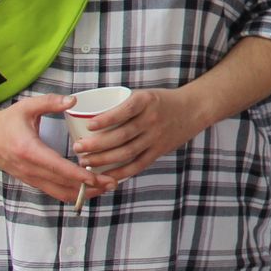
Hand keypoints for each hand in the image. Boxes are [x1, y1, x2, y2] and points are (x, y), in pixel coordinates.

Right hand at [0, 93, 113, 204]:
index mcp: (29, 151)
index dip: (78, 176)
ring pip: (59, 192)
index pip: (58, 168)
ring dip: (83, 194)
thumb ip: (50, 102)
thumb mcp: (27, 106)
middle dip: (89, 187)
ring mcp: (30, 178)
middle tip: (112, 183)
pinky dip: (72, 192)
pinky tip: (88, 188)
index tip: (97, 178)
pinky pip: (54, 191)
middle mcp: (30, 169)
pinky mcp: (32, 181)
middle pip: (63, 184)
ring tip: (105, 188)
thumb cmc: (7, 121)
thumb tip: (73, 100)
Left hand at [71, 88, 207, 182]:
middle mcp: (152, 119)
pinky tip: (105, 175)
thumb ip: (122, 105)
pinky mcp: (159, 151)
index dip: (106, 119)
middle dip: (97, 144)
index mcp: (146, 101)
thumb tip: (86, 114)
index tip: (88, 125)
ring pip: (127, 152)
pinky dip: (120, 172)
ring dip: (104, 159)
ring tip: (84, 161)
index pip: (124, 111)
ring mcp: (156, 137)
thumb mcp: (144, 95)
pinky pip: (138, 164)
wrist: (193, 109)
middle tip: (77, 147)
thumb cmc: (160, 101)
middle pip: (122, 135)